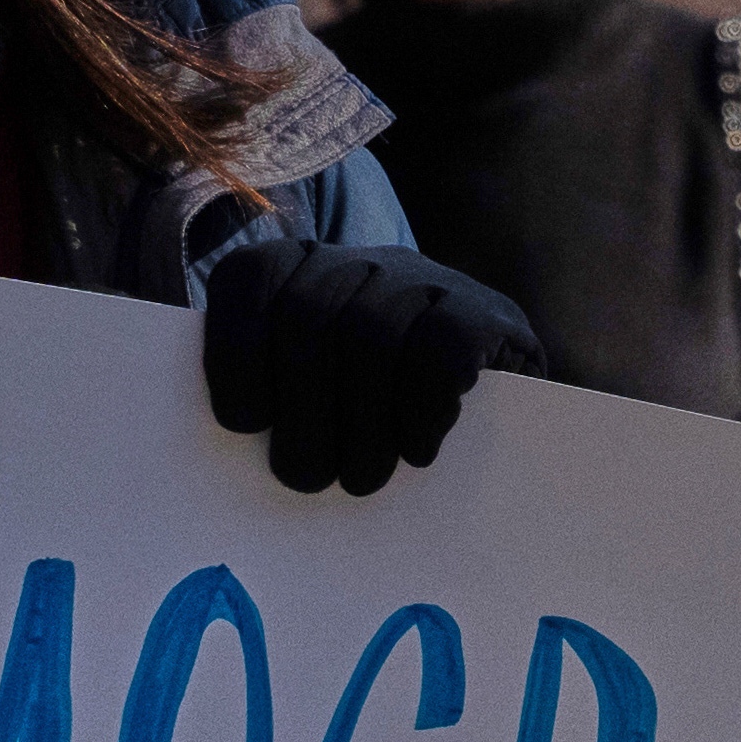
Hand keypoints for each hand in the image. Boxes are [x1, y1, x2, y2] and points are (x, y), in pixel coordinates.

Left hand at [202, 241, 542, 495]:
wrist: (505, 417)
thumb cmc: (384, 417)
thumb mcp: (320, 398)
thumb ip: (275, 400)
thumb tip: (240, 442)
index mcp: (307, 270)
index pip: (251, 278)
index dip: (235, 349)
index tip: (244, 423)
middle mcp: (364, 262)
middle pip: (309, 315)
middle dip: (301, 408)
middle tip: (305, 478)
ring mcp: (428, 281)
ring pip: (373, 335)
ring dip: (360, 424)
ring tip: (360, 479)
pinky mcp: (487, 314)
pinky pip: (441, 350)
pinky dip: (421, 409)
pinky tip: (418, 450)